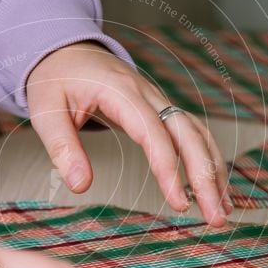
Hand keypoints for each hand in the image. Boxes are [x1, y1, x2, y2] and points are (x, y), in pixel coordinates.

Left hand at [27, 41, 231, 225]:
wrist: (65, 51)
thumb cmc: (54, 80)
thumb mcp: (46, 111)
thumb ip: (62, 148)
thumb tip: (80, 187)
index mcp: (120, 91)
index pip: (154, 132)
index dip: (169, 169)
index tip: (179, 202)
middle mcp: (148, 94)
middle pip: (188, 134)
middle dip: (206, 176)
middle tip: (216, 217)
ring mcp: (158, 101)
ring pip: (197, 134)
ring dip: (213, 172)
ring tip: (221, 211)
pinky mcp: (160, 111)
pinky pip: (191, 134)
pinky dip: (206, 161)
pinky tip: (213, 190)